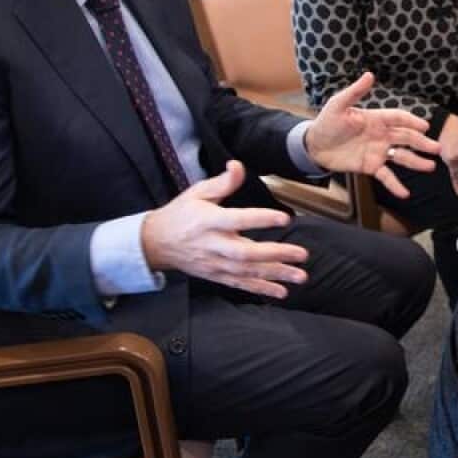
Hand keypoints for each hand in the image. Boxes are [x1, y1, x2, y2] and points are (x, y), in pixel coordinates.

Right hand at [141, 161, 307, 298]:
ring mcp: (215, 264)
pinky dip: (261, 290)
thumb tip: (238, 165)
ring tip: (300, 275)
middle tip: (302, 254)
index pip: (237, 220)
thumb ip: (222, 182)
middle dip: (275, 255)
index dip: (260, 219)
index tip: (284, 218)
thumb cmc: (181, 214)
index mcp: (209, 221)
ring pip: (247, 272)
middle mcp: (213, 245)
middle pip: (246, 253)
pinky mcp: (216, 276)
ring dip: (275, 275)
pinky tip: (282, 292)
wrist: (156, 243)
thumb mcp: (197, 193)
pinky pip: (241, 285)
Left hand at [304, 72, 440, 198]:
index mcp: (376, 119)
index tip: (425, 127)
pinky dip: (395, 185)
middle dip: (422, 143)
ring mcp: (378, 152)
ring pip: (401, 157)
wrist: (314, 146)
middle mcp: (381, 135)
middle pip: (406, 138)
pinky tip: (405, 193)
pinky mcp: (371, 167)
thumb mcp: (338, 105)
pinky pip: (386, 176)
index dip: (412, 121)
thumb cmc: (327, 122)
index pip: (398, 118)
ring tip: (430, 167)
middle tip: (437, 148)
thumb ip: (355, 92)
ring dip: (416, 162)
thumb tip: (369, 75)